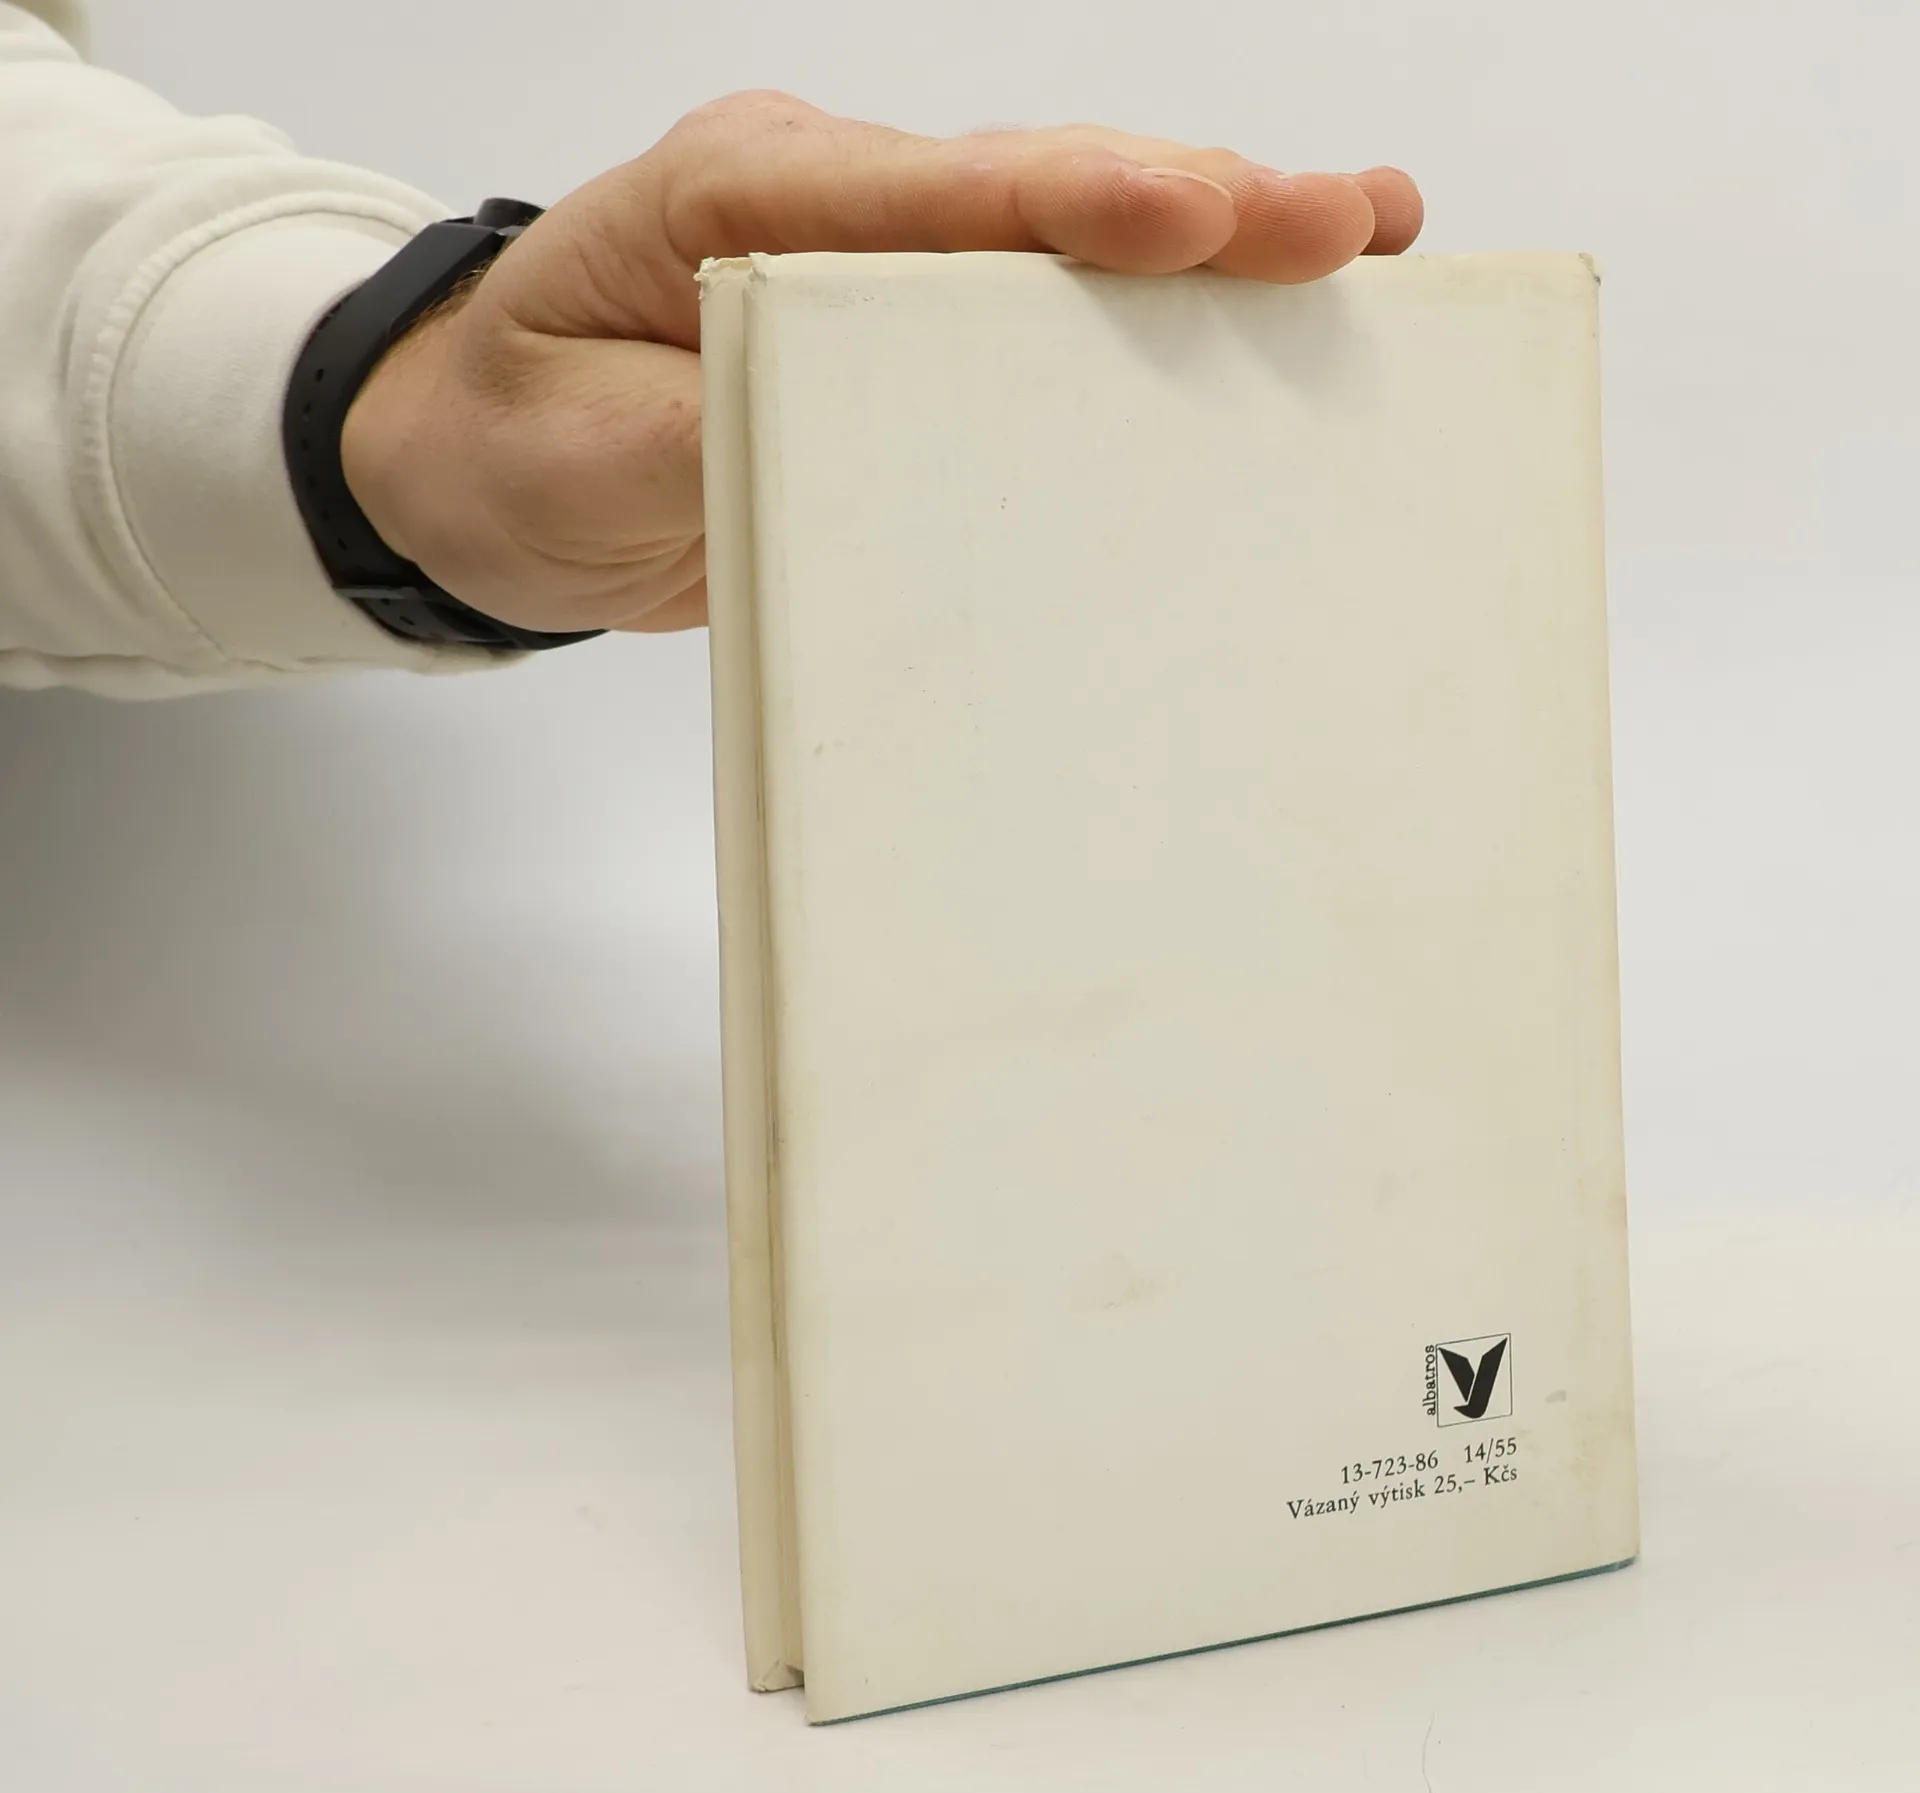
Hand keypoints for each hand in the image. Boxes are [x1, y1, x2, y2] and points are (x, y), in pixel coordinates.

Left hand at [341, 92, 1422, 634]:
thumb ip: (711, 431)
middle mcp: (825, 205)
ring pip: (1057, 235)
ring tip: (1354, 242)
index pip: (921, 193)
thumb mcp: (582, 456)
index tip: (1190, 214)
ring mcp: (875, 262)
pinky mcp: (904, 335)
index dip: (1066, 205)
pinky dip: (1150, 310)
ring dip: (1207, 241)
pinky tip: (1252, 308)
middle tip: (1337, 224)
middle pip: (1027, 192)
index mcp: (733, 199)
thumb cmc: (520, 441)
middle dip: (1190, 206)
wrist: (482, 466)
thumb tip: (850, 432)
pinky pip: (1037, 311)